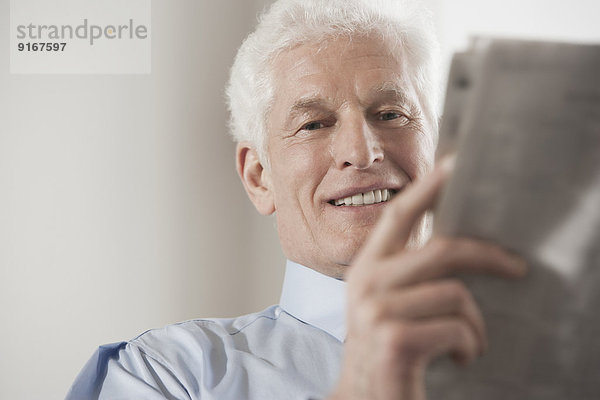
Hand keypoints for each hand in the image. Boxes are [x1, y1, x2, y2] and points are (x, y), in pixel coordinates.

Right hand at [328, 158, 526, 399]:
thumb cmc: (385, 348)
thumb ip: (408, 271)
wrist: (365, 398)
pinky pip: (457, 329)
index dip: (429, 187)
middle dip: (489, 257)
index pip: (399, 214)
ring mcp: (377, 310)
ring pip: (456, 294)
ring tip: (467, 342)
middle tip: (518, 268)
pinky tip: (456, 358)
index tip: (457, 163)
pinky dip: (468, 346)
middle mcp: (366, 281)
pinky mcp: (394, 339)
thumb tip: (457, 242)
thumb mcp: (388, 302)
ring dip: (474, 325)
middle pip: (443, 250)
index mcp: (367, 266)